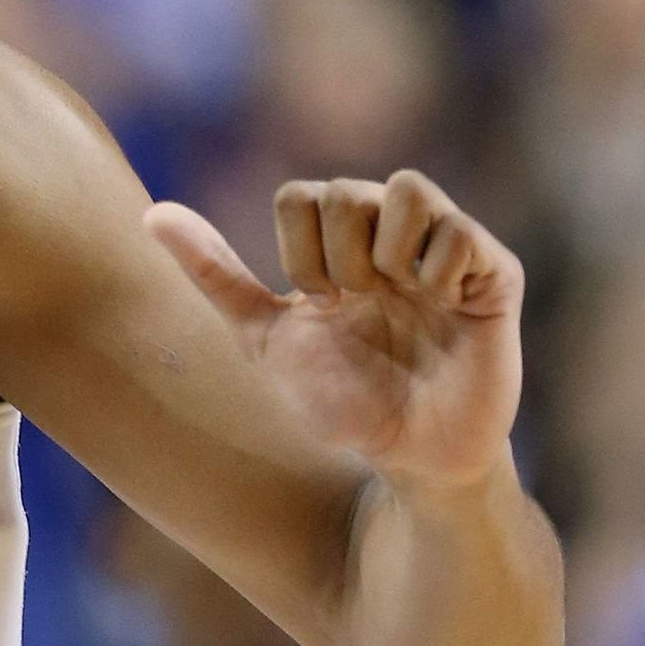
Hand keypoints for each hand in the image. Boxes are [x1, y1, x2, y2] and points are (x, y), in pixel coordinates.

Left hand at [146, 170, 524, 497]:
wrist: (408, 456)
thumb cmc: (342, 399)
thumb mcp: (265, 338)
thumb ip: (214, 273)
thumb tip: (150, 214)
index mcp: (338, 246)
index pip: (300, 195)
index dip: (295, 249)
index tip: (315, 302)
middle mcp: (390, 237)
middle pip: (344, 190)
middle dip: (333, 256)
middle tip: (353, 303)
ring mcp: (443, 253)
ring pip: (406, 188)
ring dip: (384, 250)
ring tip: (395, 296)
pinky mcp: (494, 277)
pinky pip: (461, 231)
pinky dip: (437, 266)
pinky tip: (437, 303)